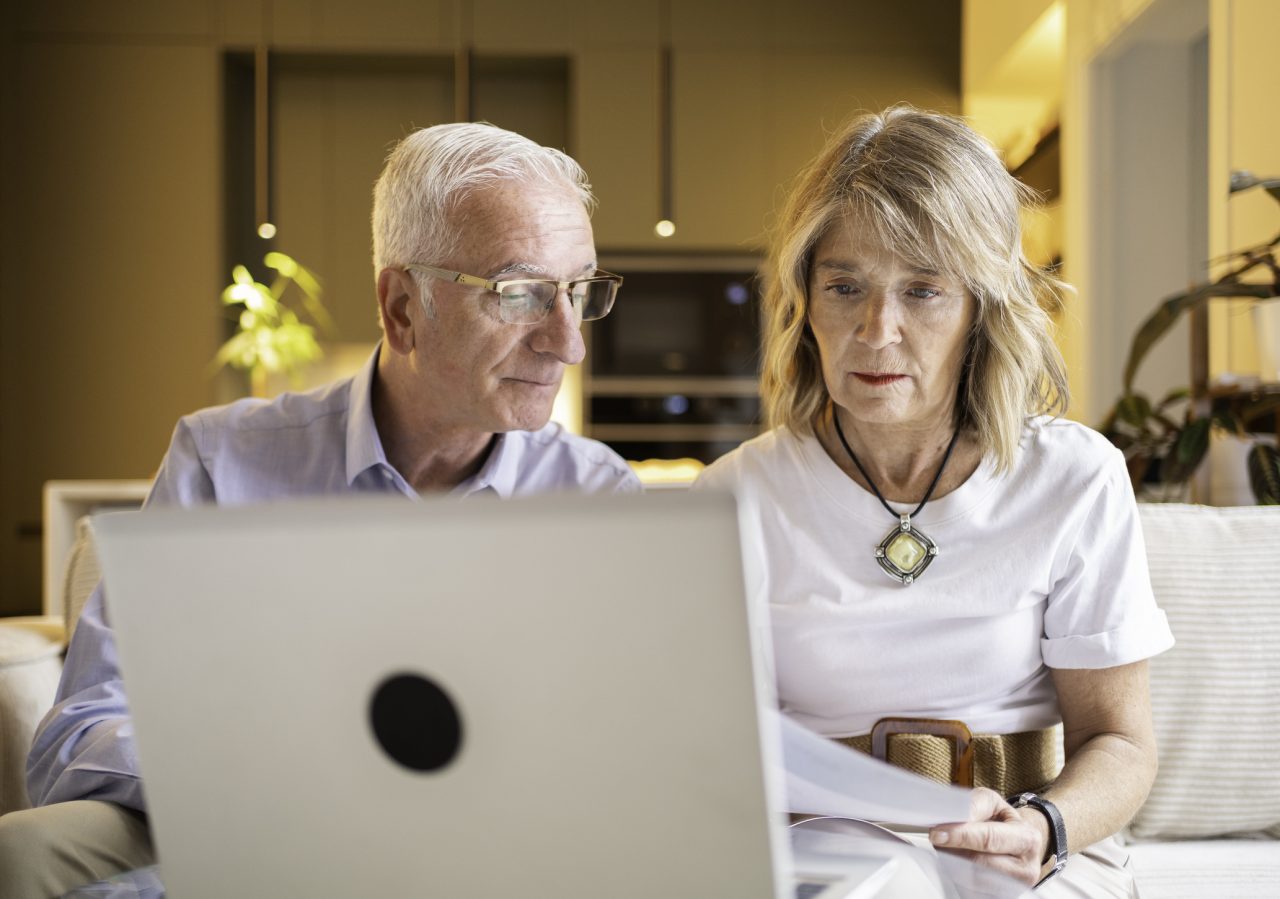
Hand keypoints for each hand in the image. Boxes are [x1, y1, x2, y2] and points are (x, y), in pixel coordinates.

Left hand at [928, 787, 1049, 885]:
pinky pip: (971, 891)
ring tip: (948, 848)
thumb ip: (975, 805)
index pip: (990, 839)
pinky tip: (955, 863)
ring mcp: (1014, 888)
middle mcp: (1026, 868)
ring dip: (953, 863)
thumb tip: (954, 818)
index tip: (938, 833)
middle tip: (937, 838)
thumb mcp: (991, 802)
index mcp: (1028, 838)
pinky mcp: (1000, 897)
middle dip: (954, 849)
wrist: (1013, 841)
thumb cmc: (1000, 821)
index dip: (962, 835)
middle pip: (980, 863)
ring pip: (973, 880)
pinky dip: (958, 877)